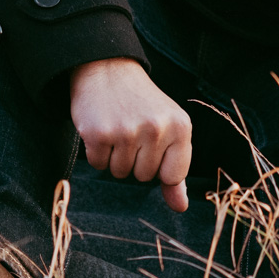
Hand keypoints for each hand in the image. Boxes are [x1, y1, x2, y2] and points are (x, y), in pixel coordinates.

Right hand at [69, 57, 191, 212]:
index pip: (173, 176)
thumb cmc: (142, 104)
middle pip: (143, 177)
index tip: (154, 145)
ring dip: (115, 156)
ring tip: (118, 127)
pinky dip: (97, 152)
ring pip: (120, 173)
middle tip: (133, 130)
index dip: (159, 166)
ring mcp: (127, 131)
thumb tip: (181, 207)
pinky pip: (98, 164)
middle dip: (135, 160)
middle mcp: (156, 129)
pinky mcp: (99, 133)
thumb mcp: (169, 128)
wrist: (108, 70)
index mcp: (180, 127)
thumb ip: (175, 170)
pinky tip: (102, 128)